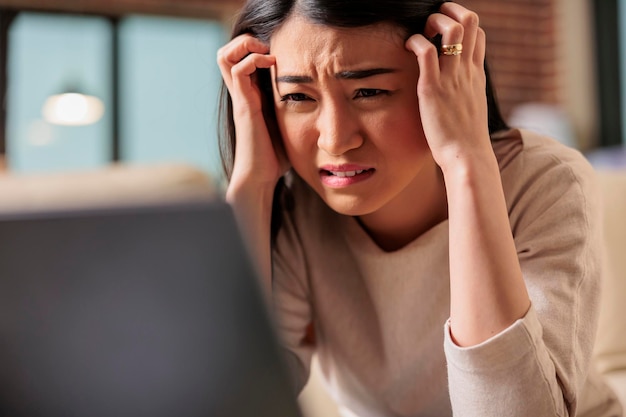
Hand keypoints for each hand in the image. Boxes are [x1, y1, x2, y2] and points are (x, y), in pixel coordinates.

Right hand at [217, 34, 287, 194]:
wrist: (260, 177)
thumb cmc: (275, 156)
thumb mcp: (286, 125)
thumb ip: (293, 110)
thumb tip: (319, 105)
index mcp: (250, 95)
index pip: (240, 59)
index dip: (255, 47)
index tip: (279, 51)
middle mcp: (241, 93)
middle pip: (226, 52)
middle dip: (245, 40)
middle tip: (268, 48)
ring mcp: (240, 98)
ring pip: (225, 55)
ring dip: (246, 46)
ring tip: (267, 54)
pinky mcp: (244, 106)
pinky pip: (239, 70)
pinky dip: (254, 60)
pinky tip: (273, 66)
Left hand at [405, 3, 491, 170]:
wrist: (467, 157)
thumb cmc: (465, 140)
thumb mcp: (470, 109)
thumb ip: (464, 94)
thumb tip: (454, 94)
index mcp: (476, 75)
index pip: (479, 34)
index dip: (463, 23)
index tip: (444, 32)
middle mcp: (467, 71)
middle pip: (471, 21)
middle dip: (451, 12)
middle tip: (432, 23)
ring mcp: (452, 78)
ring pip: (451, 29)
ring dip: (433, 22)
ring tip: (421, 32)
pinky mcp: (432, 88)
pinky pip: (426, 52)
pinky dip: (415, 41)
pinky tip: (407, 47)